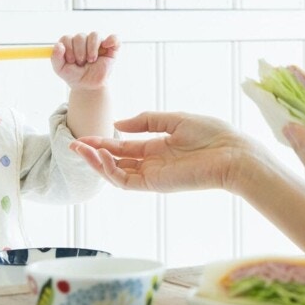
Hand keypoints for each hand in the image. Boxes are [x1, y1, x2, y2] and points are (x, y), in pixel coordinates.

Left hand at [52, 32, 118, 90]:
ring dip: (92, 49)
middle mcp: (84, 41)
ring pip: (95, 35)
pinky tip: (105, 47)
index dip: (68, 49)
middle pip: (80, 36)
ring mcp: (98, 44)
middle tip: (81, 63)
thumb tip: (59, 45)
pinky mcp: (110, 48)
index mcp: (70, 43)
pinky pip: (114, 38)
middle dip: (79, 52)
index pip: (67, 38)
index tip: (71, 61)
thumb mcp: (60, 69)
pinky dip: (111, 40)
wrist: (88, 87)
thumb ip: (55, 57)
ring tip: (91, 60)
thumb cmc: (74, 76)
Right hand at [70, 111, 259, 193]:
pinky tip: (99, 157)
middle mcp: (152, 163)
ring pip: (116, 173)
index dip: (104, 142)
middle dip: (93, 153)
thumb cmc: (213, 135)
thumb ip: (147, 121)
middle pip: (115, 161)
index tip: (85, 136)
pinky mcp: (155, 184)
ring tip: (79, 149)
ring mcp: (152, 175)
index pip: (124, 147)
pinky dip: (109, 170)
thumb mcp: (175, 119)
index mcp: (158, 147)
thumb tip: (119, 124)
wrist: (232, 154)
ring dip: (96, 162)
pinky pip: (125, 180)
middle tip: (73, 144)